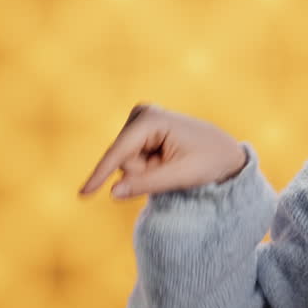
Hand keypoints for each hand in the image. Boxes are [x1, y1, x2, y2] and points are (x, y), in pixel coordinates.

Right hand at [78, 102, 247, 197]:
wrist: (224, 151)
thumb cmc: (209, 161)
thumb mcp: (181, 176)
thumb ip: (146, 184)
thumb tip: (113, 192)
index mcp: (151, 119)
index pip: (119, 153)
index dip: (100, 175)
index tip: (82, 195)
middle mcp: (141, 113)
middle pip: (123, 160)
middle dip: (143, 173)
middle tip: (171, 167)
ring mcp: (139, 119)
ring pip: (126, 162)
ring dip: (147, 171)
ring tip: (171, 162)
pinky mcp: (139, 128)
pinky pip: (132, 159)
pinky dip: (148, 167)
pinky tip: (165, 158)